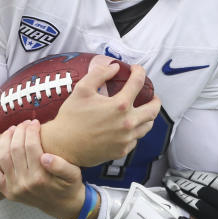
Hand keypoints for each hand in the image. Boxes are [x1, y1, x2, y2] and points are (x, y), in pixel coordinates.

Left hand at [0, 119, 85, 218]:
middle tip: (25, 123)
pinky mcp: (7, 192)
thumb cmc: (69, 186)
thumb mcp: (74, 175)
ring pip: (4, 157)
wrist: (63, 206)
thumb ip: (62, 166)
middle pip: (16, 149)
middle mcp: (25, 184)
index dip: (32, 130)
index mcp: (41, 178)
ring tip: (13, 129)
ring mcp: (14, 188)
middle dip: (20, 131)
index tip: (35, 122)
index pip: (31, 146)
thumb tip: (45, 157)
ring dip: (6, 139)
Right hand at [41, 63, 160, 167]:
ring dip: (147, 117)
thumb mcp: (82, 89)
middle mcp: (127, 123)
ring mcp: (126, 139)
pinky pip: (135, 140)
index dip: (139, 72)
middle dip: (155, 100)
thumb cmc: (70, 118)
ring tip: (141, 112)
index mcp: (119, 105)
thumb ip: (99, 74)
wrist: (63, 146)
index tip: (137, 70)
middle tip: (151, 96)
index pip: (138, 83)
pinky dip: (134, 132)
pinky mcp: (121, 151)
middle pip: (153, 110)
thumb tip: (114, 67)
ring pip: (147, 126)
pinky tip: (126, 128)